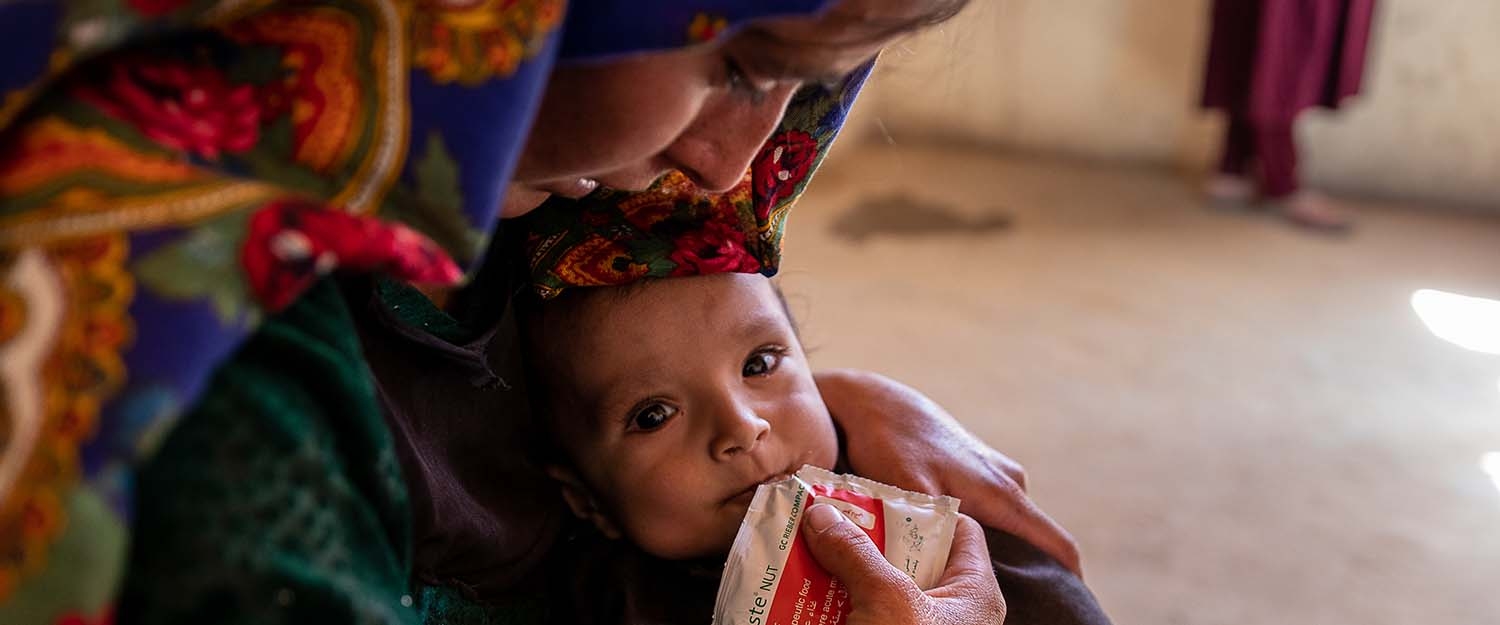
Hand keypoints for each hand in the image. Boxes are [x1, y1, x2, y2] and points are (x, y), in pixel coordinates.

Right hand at [801, 504, 1004, 624]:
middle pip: (908, 557)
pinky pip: (859, 618)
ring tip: (803, 549)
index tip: (872, 494)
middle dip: (864, 538)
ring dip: (840, 571)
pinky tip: (799, 591)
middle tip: (825, 519)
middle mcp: (950, 612)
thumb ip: (857, 552)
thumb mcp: (888, 601)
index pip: (959, 529)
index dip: (919, 507)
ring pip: (877, 589)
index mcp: (975, 593)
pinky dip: (831, 606)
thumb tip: (822, 511)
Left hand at [815, 368, 1082, 576]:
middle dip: (1018, 571)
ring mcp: (992, 474)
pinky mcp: (973, 469)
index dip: (1066, 581)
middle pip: (1030, 541)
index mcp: (1004, 493)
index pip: (1058, 545)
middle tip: (984, 596)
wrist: (874, 401)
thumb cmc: (892, 441)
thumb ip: (936, 524)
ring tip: (957, 575)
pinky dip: (971, 529)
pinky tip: (940, 543)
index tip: (1062, 608)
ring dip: (988, 549)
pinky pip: (985, 509)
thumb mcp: (911, 489)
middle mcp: (1008, 482)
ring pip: (1003, 525)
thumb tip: (949, 563)